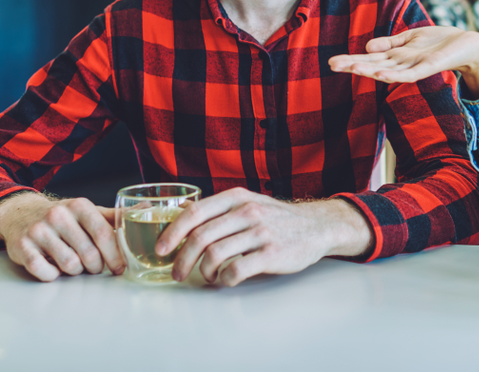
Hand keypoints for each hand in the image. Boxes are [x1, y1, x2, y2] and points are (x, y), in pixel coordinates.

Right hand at [0, 191, 124, 281]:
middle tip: (95, 268)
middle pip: (88, 253)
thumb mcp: (89, 212)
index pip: (104, 233)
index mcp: (79, 206)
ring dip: (75, 272)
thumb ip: (116, 215)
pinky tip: (54, 269)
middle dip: (96, 267)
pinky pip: (45, 272)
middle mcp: (58, 215)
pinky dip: (53, 276)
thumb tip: (147, 209)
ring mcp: (38, 230)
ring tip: (74, 265)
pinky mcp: (22, 247)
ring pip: (69, 265)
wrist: (21, 214)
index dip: (115, 255)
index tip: (120, 269)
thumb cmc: (63, 217)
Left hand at [155, 188, 371, 285]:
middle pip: (200, 237)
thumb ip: (219, 210)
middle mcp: (247, 211)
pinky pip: (237, 271)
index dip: (173, 232)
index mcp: (237, 197)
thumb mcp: (248, 202)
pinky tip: (226, 280)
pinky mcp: (272, 254)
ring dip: (203, 272)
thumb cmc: (276, 218)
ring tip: (207, 276)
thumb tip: (182, 220)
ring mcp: (261, 232)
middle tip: (178, 273)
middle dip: (182, 260)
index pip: (195, 213)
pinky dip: (225, 280)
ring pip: (215, 255)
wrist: (317, 227)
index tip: (161, 249)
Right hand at [328, 26, 478, 96]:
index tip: (331, 62)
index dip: (351, 59)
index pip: (369, 59)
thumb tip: (367, 47)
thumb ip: (390, 43)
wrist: (467, 44)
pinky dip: (394, 75)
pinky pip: (408, 74)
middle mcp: (402, 64)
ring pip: (387, 71)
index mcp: (396, 56)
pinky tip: (380, 74)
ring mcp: (414, 67)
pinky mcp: (428, 68)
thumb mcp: (409, 38)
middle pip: (373, 65)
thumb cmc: (438, 41)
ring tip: (350, 68)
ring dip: (369, 71)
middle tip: (331, 65)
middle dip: (352, 65)